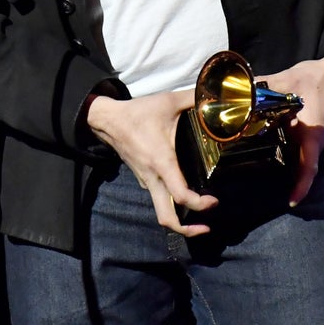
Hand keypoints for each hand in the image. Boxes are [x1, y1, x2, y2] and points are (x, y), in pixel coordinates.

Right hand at [85, 89, 218, 235]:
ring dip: (179, 220)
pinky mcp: (143, 178)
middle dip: (187, 230)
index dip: (200, 204)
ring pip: (161, 210)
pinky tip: (185, 193)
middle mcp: (153, 177)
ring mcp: (146, 180)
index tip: (214, 201)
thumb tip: (215, 94)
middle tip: (206, 227)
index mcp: (162, 162)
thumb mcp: (169, 101)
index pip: (181, 196)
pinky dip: (171, 204)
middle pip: (166, 218)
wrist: (108, 120)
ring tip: (199, 215)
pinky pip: (158, 198)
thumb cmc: (139, 113)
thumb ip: (193, 98)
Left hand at [259, 57, 323, 207]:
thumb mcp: (286, 80)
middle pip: (300, 168)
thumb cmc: (314, 79)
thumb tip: (239, 88)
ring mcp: (312, 140)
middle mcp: (313, 142)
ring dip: (284, 170)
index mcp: (312, 133)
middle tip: (259, 189)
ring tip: (258, 176)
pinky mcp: (309, 134)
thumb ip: (262, 86)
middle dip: (286, 182)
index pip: (309, 166)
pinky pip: (297, 150)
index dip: (302, 185)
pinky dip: (284, 156)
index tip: (291, 201)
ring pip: (298, 160)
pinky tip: (265, 154)